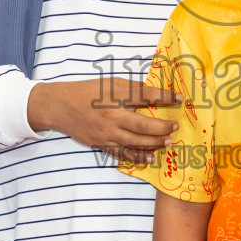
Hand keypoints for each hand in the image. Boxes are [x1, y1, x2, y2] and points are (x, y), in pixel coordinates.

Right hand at [26, 79, 180, 163]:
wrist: (60, 106)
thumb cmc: (87, 91)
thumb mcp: (110, 83)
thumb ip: (132, 88)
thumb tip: (154, 91)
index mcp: (116, 95)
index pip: (146, 95)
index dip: (165, 97)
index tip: (180, 98)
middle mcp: (112, 115)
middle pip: (144, 125)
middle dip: (163, 127)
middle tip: (174, 126)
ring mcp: (106, 132)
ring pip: (136, 141)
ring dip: (155, 142)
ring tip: (168, 141)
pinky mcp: (101, 143)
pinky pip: (123, 153)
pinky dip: (138, 156)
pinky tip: (151, 157)